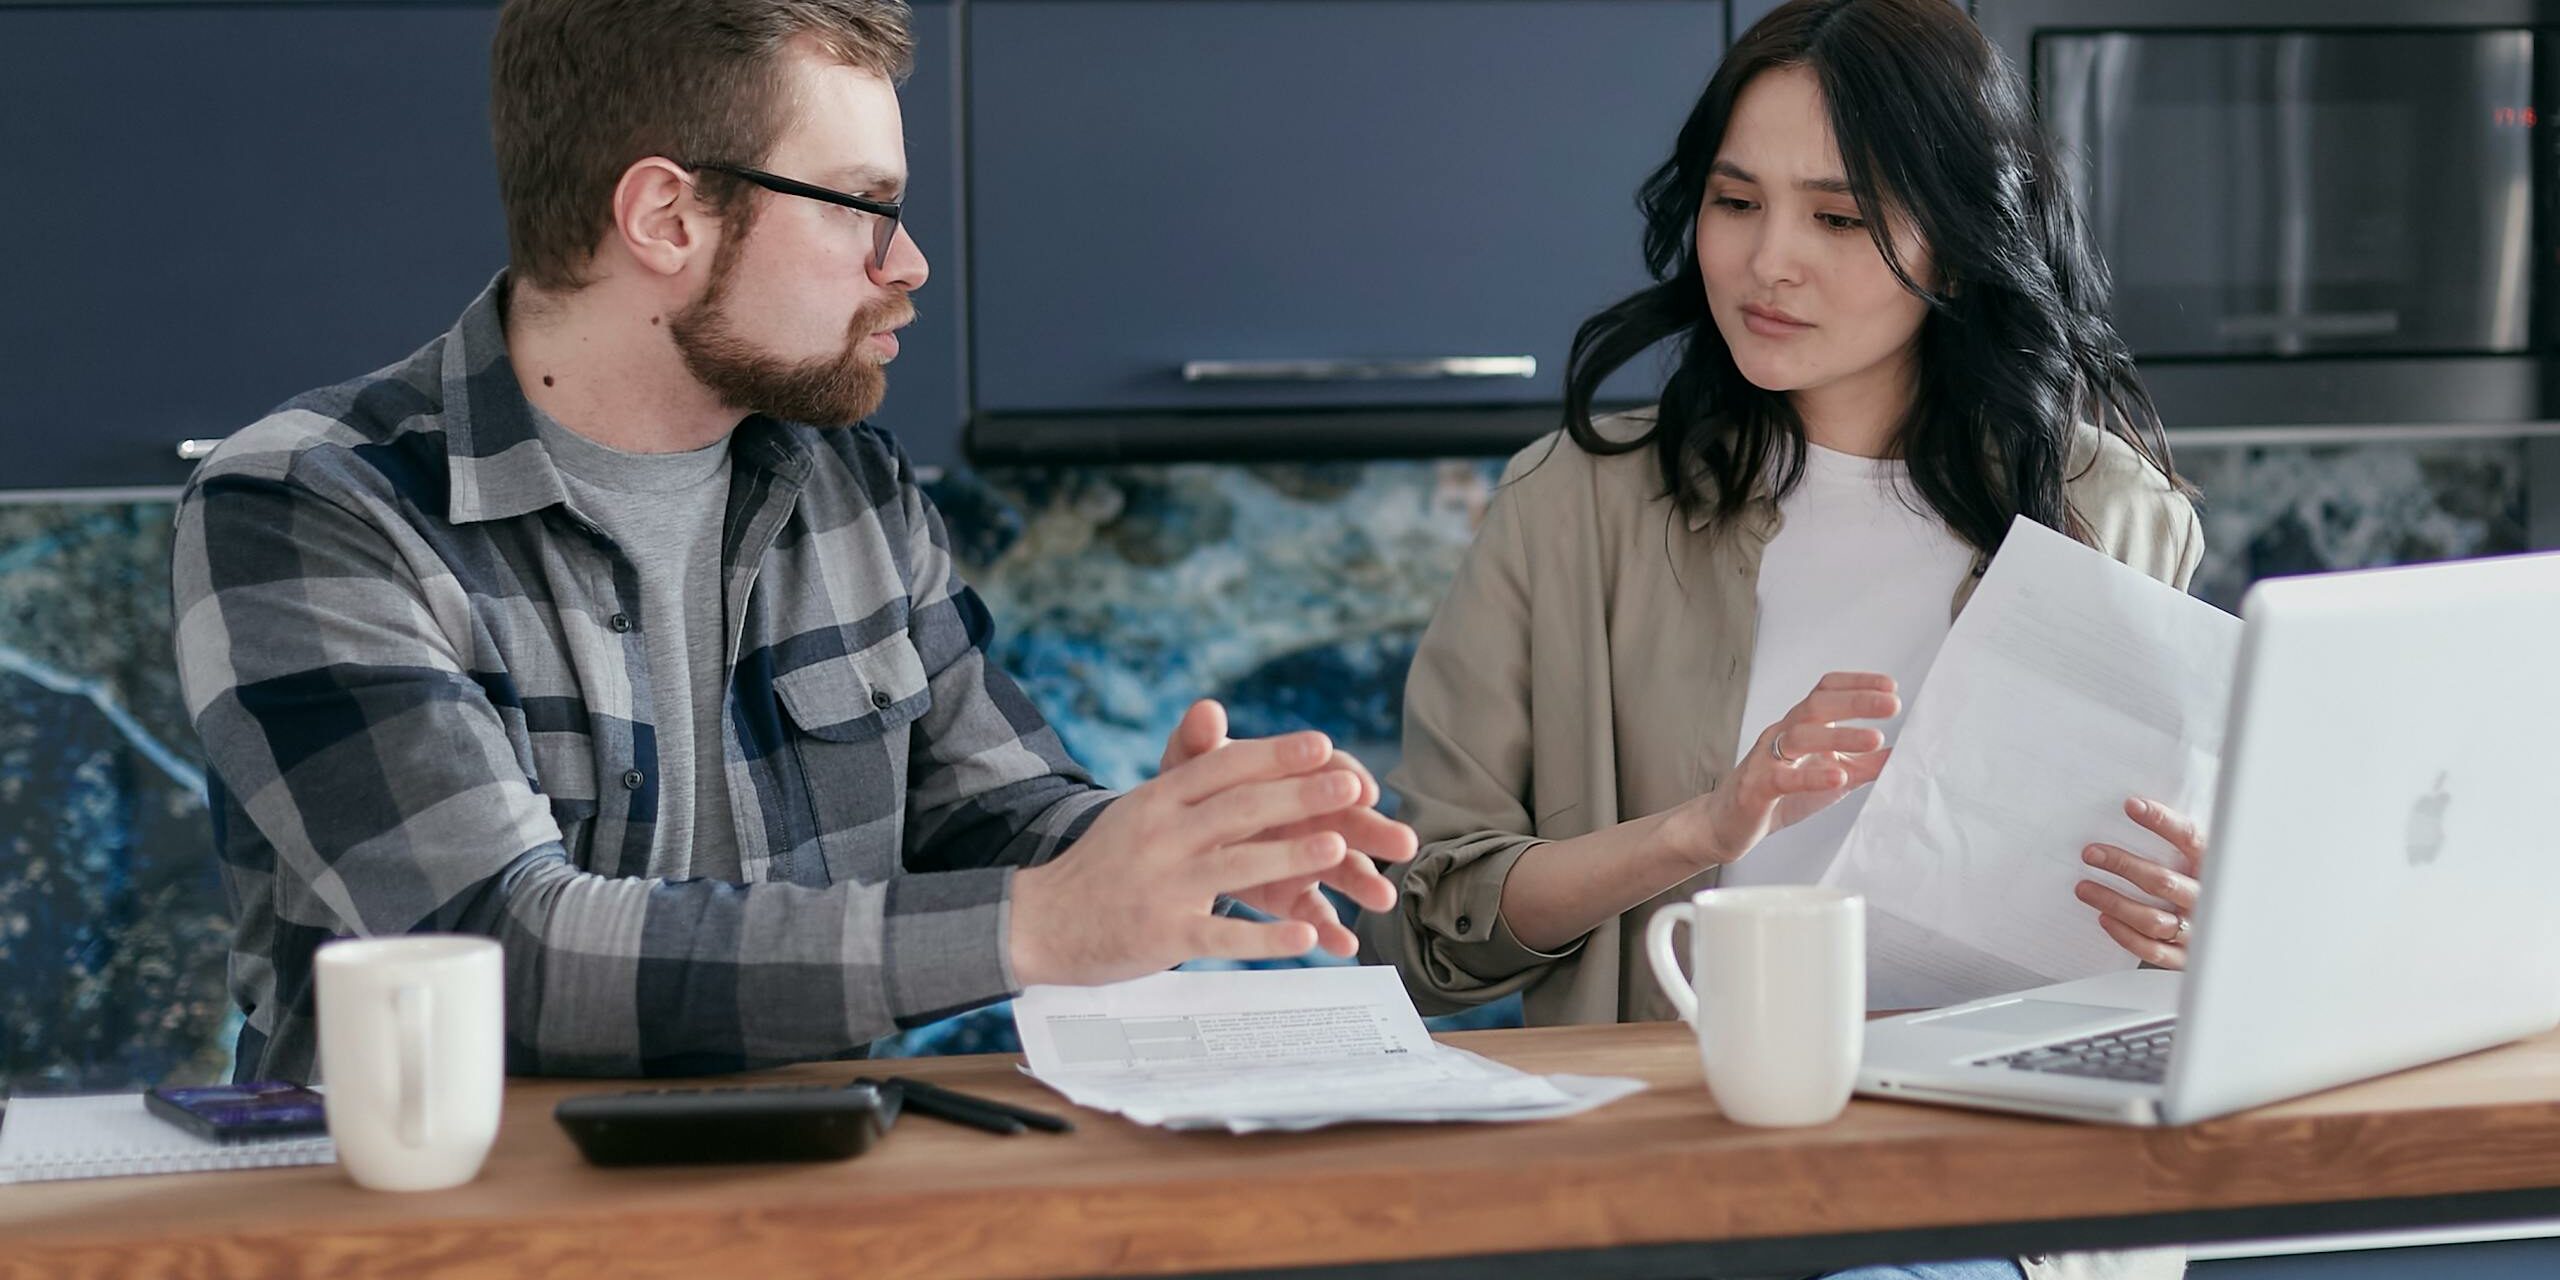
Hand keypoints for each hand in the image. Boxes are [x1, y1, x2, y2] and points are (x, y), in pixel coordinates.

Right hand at [1007, 724, 1381, 987]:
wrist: (1043, 919)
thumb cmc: (1104, 862)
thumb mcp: (1138, 806)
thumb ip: (1185, 770)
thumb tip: (1215, 713)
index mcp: (1158, 799)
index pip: (1223, 767)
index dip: (1275, 755)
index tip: (1323, 746)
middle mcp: (1162, 835)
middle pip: (1240, 809)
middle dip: (1300, 795)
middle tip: (1353, 786)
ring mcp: (1164, 885)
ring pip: (1237, 866)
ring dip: (1292, 856)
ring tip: (1340, 848)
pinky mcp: (1165, 933)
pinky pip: (1224, 934)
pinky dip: (1267, 936)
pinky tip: (1307, 935)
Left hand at [1155, 700, 1418, 955]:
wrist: (1175, 839)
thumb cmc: (1193, 791)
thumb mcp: (1189, 766)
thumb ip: (1199, 742)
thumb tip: (1204, 710)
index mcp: (1291, 774)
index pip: (1331, 770)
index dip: (1347, 778)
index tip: (1360, 789)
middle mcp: (1309, 814)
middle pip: (1352, 820)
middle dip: (1377, 832)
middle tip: (1404, 844)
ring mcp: (1305, 857)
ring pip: (1344, 869)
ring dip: (1366, 884)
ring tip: (1383, 900)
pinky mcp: (1292, 894)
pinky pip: (1315, 913)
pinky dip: (1330, 929)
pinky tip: (1344, 946)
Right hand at [1656, 672, 1898, 867]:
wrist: (1726, 824)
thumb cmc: (1779, 795)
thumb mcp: (1833, 775)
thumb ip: (1866, 763)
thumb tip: (1906, 752)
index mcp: (1799, 726)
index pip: (1825, 691)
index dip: (1857, 683)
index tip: (1890, 687)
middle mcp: (1781, 735)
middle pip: (1816, 705)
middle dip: (1856, 702)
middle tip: (1892, 706)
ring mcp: (1766, 759)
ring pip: (1801, 736)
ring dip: (1840, 736)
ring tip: (1874, 739)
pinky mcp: (1756, 788)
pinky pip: (1783, 777)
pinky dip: (1811, 776)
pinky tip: (1837, 776)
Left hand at [2076, 797, 2204, 968]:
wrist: (2234, 932)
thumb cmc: (2203, 883)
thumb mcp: (2199, 859)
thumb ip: (2177, 841)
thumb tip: (2135, 807)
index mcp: (2214, 868)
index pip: (2190, 840)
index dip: (2162, 821)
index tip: (2131, 806)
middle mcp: (2207, 899)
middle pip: (2163, 881)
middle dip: (2122, 865)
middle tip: (2091, 853)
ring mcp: (2197, 930)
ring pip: (2152, 919)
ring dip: (2113, 902)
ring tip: (2084, 888)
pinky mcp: (2185, 957)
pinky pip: (2152, 950)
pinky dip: (2124, 935)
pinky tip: (2103, 917)